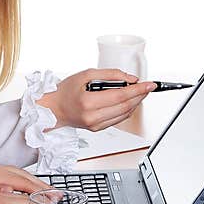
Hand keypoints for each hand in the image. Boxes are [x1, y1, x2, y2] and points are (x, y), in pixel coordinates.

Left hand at [0, 163, 49, 202]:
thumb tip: (9, 190)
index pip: (22, 182)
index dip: (38, 190)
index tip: (51, 197)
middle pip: (25, 177)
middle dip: (42, 186)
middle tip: (58, 196)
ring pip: (21, 174)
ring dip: (36, 183)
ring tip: (49, 192)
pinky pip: (15, 174)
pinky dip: (26, 180)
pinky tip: (29, 187)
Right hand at [38, 68, 155, 131]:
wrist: (53, 108)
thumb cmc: (65, 91)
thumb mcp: (85, 75)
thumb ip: (109, 74)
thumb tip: (129, 79)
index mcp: (88, 102)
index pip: (121, 96)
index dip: (138, 89)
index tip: (149, 84)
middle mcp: (92, 116)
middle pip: (126, 106)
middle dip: (140, 95)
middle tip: (147, 87)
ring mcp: (96, 125)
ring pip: (125, 114)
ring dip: (135, 103)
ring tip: (138, 92)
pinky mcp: (98, 128)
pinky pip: (118, 119)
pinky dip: (126, 109)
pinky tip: (128, 101)